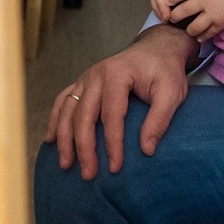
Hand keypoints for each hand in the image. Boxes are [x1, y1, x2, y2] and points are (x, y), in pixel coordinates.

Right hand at [46, 24, 193, 178]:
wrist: (156, 49)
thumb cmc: (165, 72)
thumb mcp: (172, 93)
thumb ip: (160, 119)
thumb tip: (146, 151)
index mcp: (117, 74)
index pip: (111, 115)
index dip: (112, 143)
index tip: (115, 168)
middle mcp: (95, 74)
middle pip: (83, 115)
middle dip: (84, 147)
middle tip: (88, 174)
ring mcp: (84, 78)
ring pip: (67, 110)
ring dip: (64, 138)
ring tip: (66, 164)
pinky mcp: (81, 83)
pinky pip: (62, 102)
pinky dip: (55, 121)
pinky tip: (51, 140)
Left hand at [162, 0, 223, 41]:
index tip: (167, 1)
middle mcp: (205, 0)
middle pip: (183, 11)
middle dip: (174, 16)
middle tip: (171, 18)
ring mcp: (212, 13)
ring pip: (193, 26)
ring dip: (188, 29)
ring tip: (186, 30)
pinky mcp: (221, 23)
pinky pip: (208, 32)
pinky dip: (202, 36)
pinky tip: (199, 37)